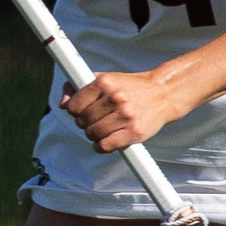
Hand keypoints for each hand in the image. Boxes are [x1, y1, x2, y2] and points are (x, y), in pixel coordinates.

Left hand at [62, 71, 193, 152]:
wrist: (163, 93)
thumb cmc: (130, 87)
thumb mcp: (106, 79)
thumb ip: (80, 87)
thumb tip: (62, 104)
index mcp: (105, 82)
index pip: (73, 105)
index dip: (74, 111)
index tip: (81, 111)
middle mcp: (115, 98)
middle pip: (82, 122)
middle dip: (85, 123)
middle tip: (94, 120)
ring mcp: (125, 115)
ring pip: (92, 134)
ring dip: (93, 135)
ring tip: (102, 129)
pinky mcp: (134, 131)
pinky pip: (106, 146)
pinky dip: (100, 146)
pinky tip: (104, 142)